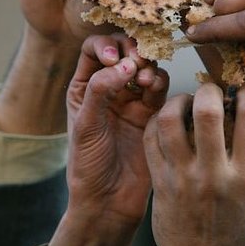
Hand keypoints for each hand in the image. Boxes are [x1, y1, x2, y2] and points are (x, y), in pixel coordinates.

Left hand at [44, 33, 168, 245]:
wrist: (110, 200)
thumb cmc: (89, 166)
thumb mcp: (86, 125)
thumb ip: (101, 91)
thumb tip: (124, 65)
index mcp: (84, 87)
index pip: (94, 49)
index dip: (106, 45)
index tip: (114, 59)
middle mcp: (108, 89)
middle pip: (123, 51)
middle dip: (131, 50)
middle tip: (136, 62)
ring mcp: (132, 100)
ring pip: (145, 67)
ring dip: (147, 67)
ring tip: (144, 81)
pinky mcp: (153, 113)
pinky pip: (160, 88)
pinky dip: (159, 82)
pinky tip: (154, 89)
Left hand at [143, 83, 244, 245]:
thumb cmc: (231, 228)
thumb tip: (242, 114)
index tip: (242, 89)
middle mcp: (214, 175)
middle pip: (208, 112)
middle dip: (209, 90)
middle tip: (210, 90)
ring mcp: (183, 178)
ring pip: (170, 121)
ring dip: (178, 101)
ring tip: (184, 101)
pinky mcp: (159, 184)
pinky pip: (151, 140)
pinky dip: (157, 122)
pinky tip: (166, 120)